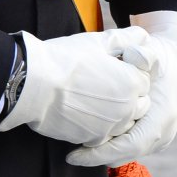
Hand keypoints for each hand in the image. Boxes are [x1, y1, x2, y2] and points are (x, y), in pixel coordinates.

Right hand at [0, 28, 153, 144]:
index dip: (127, 73)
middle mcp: (127, 108)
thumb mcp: (98, 41)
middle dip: (128, 96)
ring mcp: (110, 127)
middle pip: (139, 104)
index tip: (109, 68)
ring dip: (115, 114)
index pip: (143, 81)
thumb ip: (127, 38)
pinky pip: (103, 135)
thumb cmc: (65, 59)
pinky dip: (96, 126)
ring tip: (91, 100)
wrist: (33, 85)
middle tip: (101, 85)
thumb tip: (143, 37)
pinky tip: (81, 113)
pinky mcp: (92, 139)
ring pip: (124, 123)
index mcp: (132, 83)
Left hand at [67, 10, 176, 166]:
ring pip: (124, 154)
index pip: (129, 146)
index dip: (100, 153)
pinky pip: (127, 148)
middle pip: (123, 155)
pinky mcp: (152, 138)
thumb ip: (142, 53)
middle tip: (70, 155)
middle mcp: (162, 134)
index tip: (74, 156)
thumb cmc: (164, 61)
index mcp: (162, 117)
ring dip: (101, 152)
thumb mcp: (154, 53)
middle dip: (95, 157)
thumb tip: (132, 55)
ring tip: (75, 146)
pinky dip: (109, 146)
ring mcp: (158, 139)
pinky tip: (89, 137)